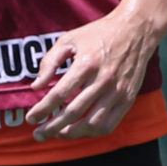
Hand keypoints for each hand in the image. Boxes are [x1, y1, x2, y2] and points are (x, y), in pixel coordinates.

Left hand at [26, 8, 161, 141]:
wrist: (135, 30)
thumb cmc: (97, 35)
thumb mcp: (68, 40)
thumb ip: (49, 63)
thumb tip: (36, 87)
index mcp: (86, 64)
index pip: (60, 94)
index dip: (42, 109)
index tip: (31, 118)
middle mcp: (103, 80)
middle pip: (73, 112)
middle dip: (52, 127)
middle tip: (38, 135)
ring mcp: (118, 91)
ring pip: (92, 123)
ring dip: (72, 133)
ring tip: (58, 133)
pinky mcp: (128, 98)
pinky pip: (110, 123)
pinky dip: (92, 132)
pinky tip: (80, 130)